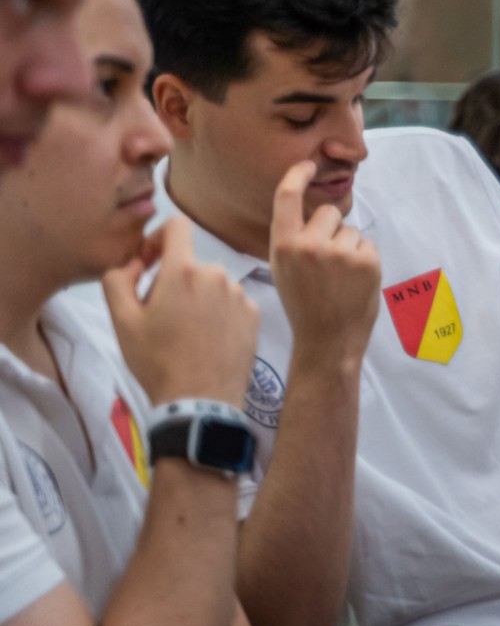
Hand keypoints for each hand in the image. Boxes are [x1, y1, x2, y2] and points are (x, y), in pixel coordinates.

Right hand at [103, 216, 259, 404]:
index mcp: (184, 270)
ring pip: (212, 284)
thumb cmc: (156, 360)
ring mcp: (240, 294)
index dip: (158, 237)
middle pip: (191, 263)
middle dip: (173, 280)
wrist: (200, 400)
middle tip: (162, 316)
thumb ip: (119, 279)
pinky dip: (218, 313)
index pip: (177, 225)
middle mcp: (218, 274)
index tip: (150, 262)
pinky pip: (231, 302)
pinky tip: (209, 340)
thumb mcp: (122, 320)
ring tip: (186, 333)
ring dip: (197, 298)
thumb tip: (136, 262)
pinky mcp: (255, 314)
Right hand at [268, 161, 382, 370]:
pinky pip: (367, 244)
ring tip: (339, 278)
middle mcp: (309, 245)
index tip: (308, 165)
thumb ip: (294, 238)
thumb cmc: (304, 305)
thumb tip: (311, 210)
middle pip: (328, 212)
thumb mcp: (283, 268)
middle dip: (331, 229)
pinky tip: (354, 282)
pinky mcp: (367, 260)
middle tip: (326, 263)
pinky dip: (364, 259)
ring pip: (350, 230)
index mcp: (282, 246)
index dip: (297, 175)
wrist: (327, 341)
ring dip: (348, 247)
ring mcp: (340, 252)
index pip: (287, 198)